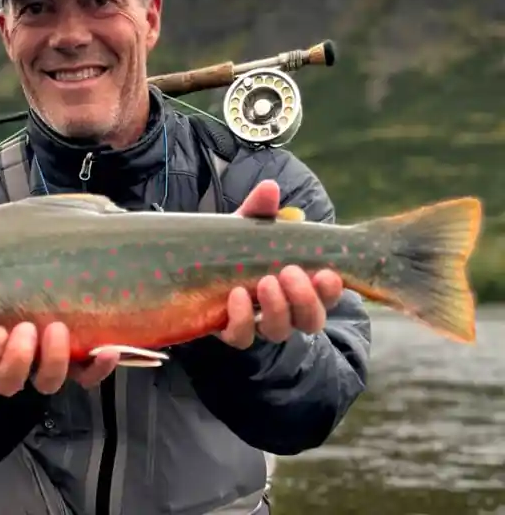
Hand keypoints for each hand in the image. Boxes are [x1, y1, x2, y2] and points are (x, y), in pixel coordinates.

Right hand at [0, 193, 120, 396]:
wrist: (67, 268)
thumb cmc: (22, 263)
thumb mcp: (6, 244)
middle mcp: (16, 358)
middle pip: (7, 380)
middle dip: (15, 360)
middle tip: (26, 329)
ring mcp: (49, 362)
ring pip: (45, 382)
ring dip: (50, 362)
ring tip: (57, 329)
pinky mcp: (80, 361)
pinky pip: (87, 376)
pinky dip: (97, 367)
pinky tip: (107, 348)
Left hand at [218, 180, 343, 349]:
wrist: (195, 267)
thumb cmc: (236, 248)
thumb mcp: (248, 227)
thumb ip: (260, 211)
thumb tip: (270, 187)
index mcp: (300, 286)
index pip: (327, 296)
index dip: (331, 290)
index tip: (327, 273)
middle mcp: (286, 311)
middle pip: (311, 320)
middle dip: (305, 299)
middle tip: (289, 273)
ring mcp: (260, 324)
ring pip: (280, 331)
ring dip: (277, 308)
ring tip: (265, 282)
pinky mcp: (233, 331)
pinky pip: (242, 337)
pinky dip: (242, 319)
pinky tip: (236, 295)